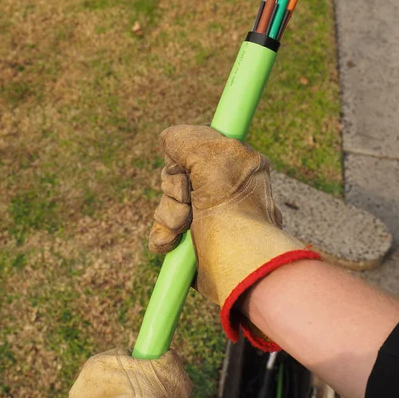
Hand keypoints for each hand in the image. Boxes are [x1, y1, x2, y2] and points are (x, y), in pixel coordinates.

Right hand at [149, 125, 319, 350]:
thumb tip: (168, 140)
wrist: (237, 259)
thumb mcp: (213, 153)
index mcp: (233, 168)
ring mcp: (205, 221)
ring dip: (169, 214)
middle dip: (175, 188)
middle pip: (174, 177)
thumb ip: (187, 138)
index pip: (195, 151)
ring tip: (186, 225)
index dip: (187, 157)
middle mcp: (220, 194)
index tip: (189, 167)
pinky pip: (161, 234)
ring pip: (165, 206)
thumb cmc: (232, 205)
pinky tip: (175, 242)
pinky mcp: (191, 248)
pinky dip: (163, 237)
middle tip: (191, 199)